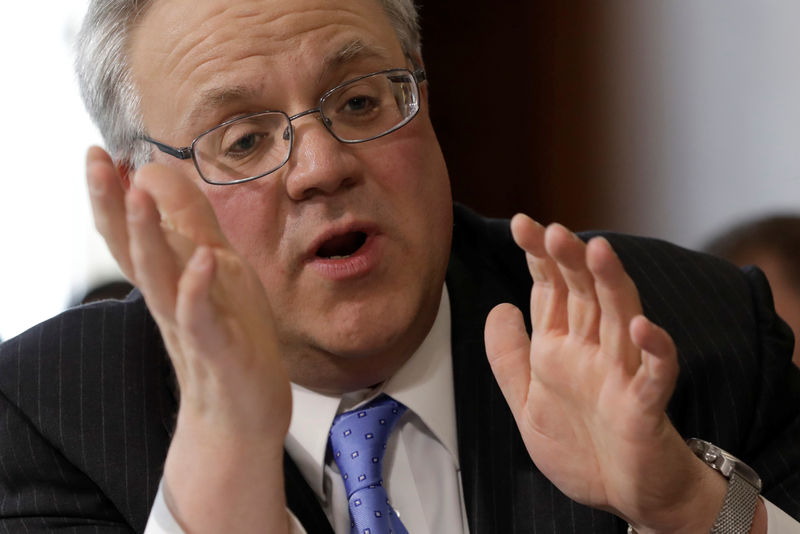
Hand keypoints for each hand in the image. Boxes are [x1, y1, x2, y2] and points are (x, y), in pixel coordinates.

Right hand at [86, 147, 290, 532]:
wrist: (243, 409)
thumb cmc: (230, 333)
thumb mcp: (213, 268)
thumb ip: (190, 225)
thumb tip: (162, 177)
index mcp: (168, 280)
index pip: (131, 234)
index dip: (113, 197)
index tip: (99, 153)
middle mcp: (171, 299)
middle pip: (131, 249)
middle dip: (111, 205)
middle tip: (93, 160)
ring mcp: (192, 324)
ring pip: (161, 277)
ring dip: (147, 236)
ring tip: (138, 193)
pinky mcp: (218, 349)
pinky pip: (202, 318)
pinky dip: (198, 289)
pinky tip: (204, 258)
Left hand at [484, 214, 730, 532]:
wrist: (622, 497)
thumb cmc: (581, 448)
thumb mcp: (526, 402)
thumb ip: (509, 357)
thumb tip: (498, 306)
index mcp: (562, 349)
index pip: (553, 291)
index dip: (540, 258)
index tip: (523, 224)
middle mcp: (593, 352)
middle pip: (585, 294)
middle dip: (569, 260)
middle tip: (552, 229)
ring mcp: (622, 375)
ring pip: (620, 318)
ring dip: (611, 284)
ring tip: (597, 250)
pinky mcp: (646, 406)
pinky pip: (655, 374)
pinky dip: (653, 350)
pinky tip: (640, 327)